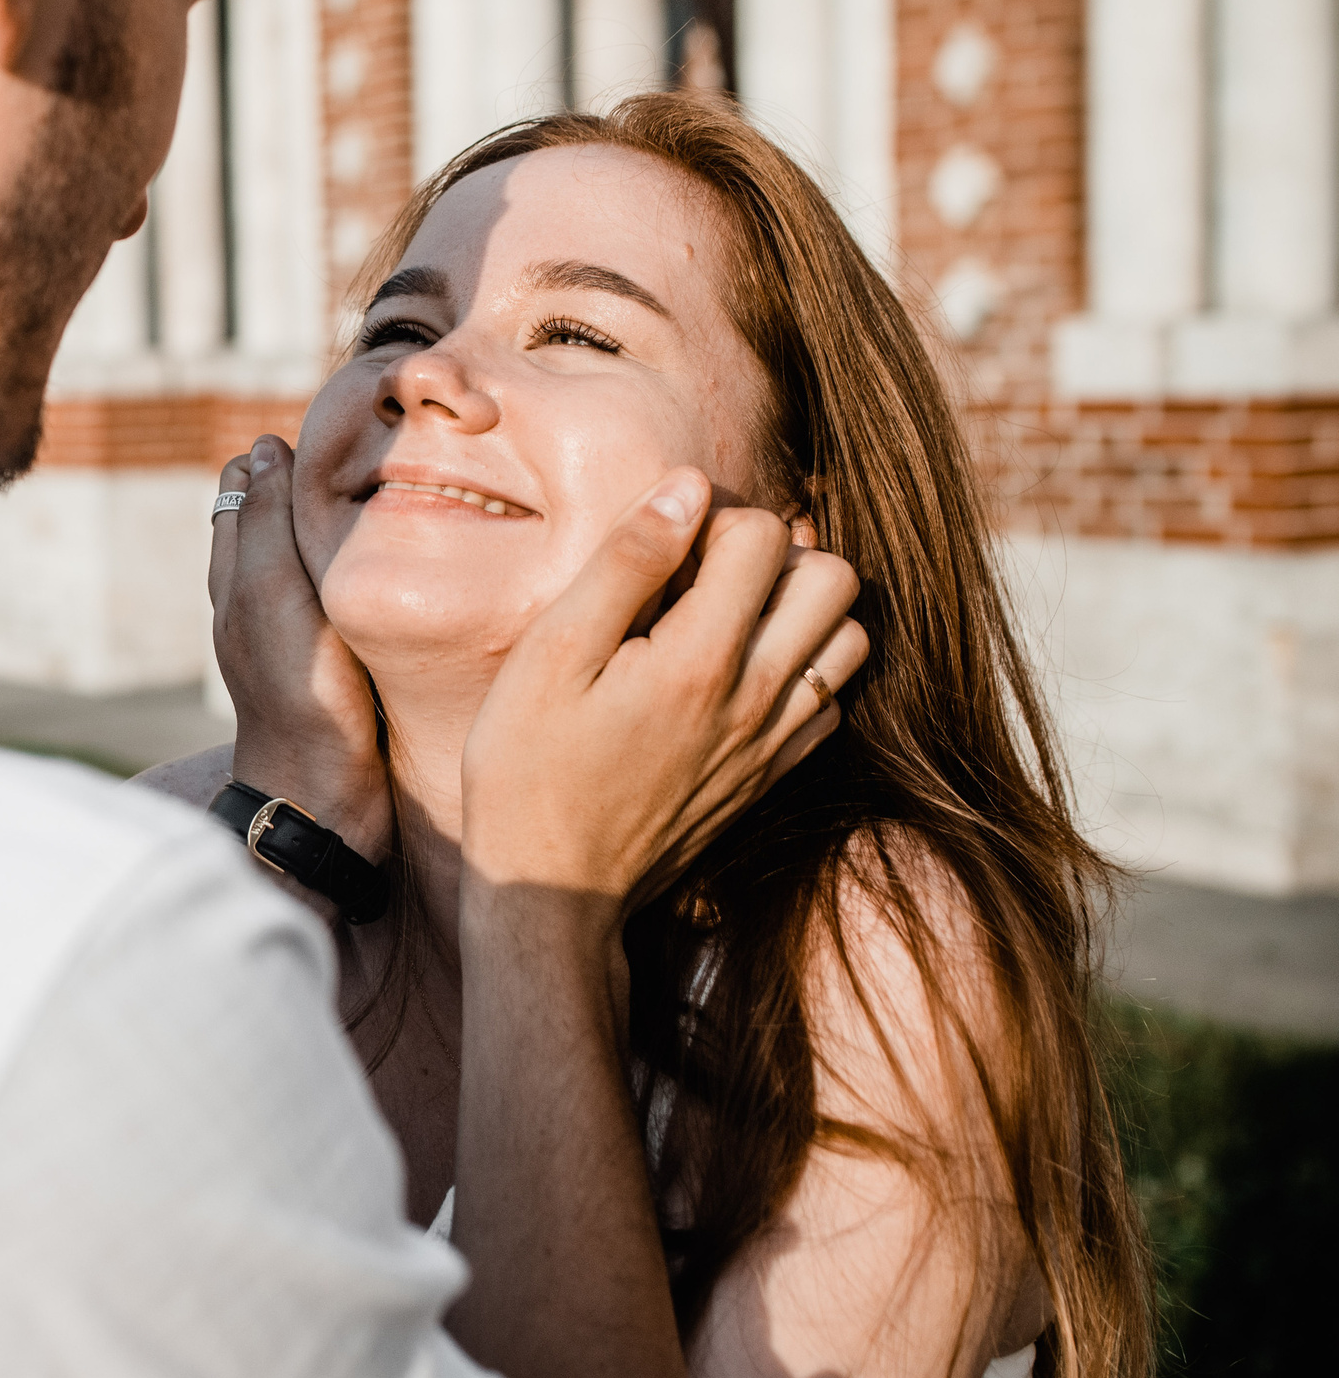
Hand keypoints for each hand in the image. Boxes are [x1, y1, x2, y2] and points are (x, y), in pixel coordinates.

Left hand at [209, 436, 391, 861]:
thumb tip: (261, 447)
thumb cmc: (299, 694)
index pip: (251, 487)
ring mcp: (307, 632)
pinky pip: (357, 594)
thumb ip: (264, 521)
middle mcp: (266, 600)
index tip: (344, 427)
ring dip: (358, 522)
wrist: (327, 799)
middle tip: (387, 450)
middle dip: (327, 479)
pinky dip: (377, 567)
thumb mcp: (273, 594)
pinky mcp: (346, 661)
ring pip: (328, 552)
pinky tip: (415, 561)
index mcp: (240, 577)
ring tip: (410, 490)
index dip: (290, 454)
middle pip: (292, 514)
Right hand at [458, 467, 866, 917]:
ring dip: (800, 610)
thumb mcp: (551, 654)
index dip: (712, 518)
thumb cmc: (529, 767)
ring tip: (726, 616)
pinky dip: (801, 670)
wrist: (554, 889)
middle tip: (705, 573)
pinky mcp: (772, 777)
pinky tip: (735, 675)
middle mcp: (758, 697)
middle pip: (835, 578)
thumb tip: (688, 488)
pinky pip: (832, 701)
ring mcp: (774, 742)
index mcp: (701, 658)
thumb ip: (626, 566)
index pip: (764, 535)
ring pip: (849, 639)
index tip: (661, 546)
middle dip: (778, 554)